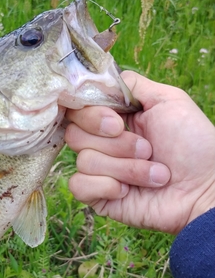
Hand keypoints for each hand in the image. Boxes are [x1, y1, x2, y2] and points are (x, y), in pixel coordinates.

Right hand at [65, 71, 214, 234]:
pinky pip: (79, 186)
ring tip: (155, 174)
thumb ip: (131, 85)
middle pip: (75, 134)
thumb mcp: (168, 100)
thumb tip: (100, 81)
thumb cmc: (194, 143)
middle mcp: (103, 142)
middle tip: (147, 149)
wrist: (206, 188)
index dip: (92, 116)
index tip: (118, 124)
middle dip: (115, 144)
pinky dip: (106, 187)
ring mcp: (100, 171)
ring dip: (125, 168)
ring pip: (84, 161)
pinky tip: (128, 191)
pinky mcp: (99, 196)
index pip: (79, 109)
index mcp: (115, 118)